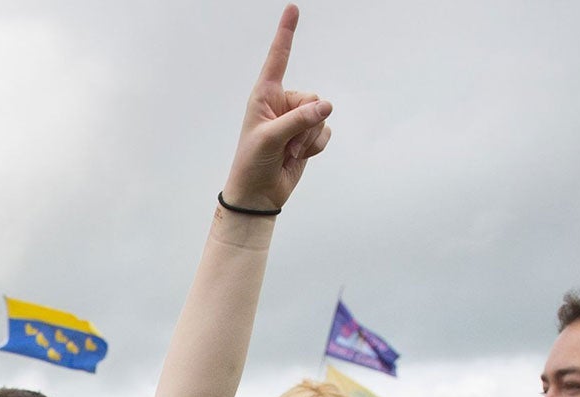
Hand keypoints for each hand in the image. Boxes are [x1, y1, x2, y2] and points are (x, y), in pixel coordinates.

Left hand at [221, 6, 333, 215]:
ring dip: (309, 138)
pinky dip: (316, 146)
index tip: (292, 9)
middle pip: (312, 97)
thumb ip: (299, 120)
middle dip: (305, 123)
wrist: (258, 194)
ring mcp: (296, 120)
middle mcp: (282, 103)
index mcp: (264, 95)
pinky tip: (300, 157)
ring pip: (321, 116)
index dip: (286, 33)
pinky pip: (325, 132)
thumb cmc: (252, 163)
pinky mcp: (307, 137)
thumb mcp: (270, 138)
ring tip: (289, 152)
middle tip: (286, 144)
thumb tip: (327, 106)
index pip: (277, 59)